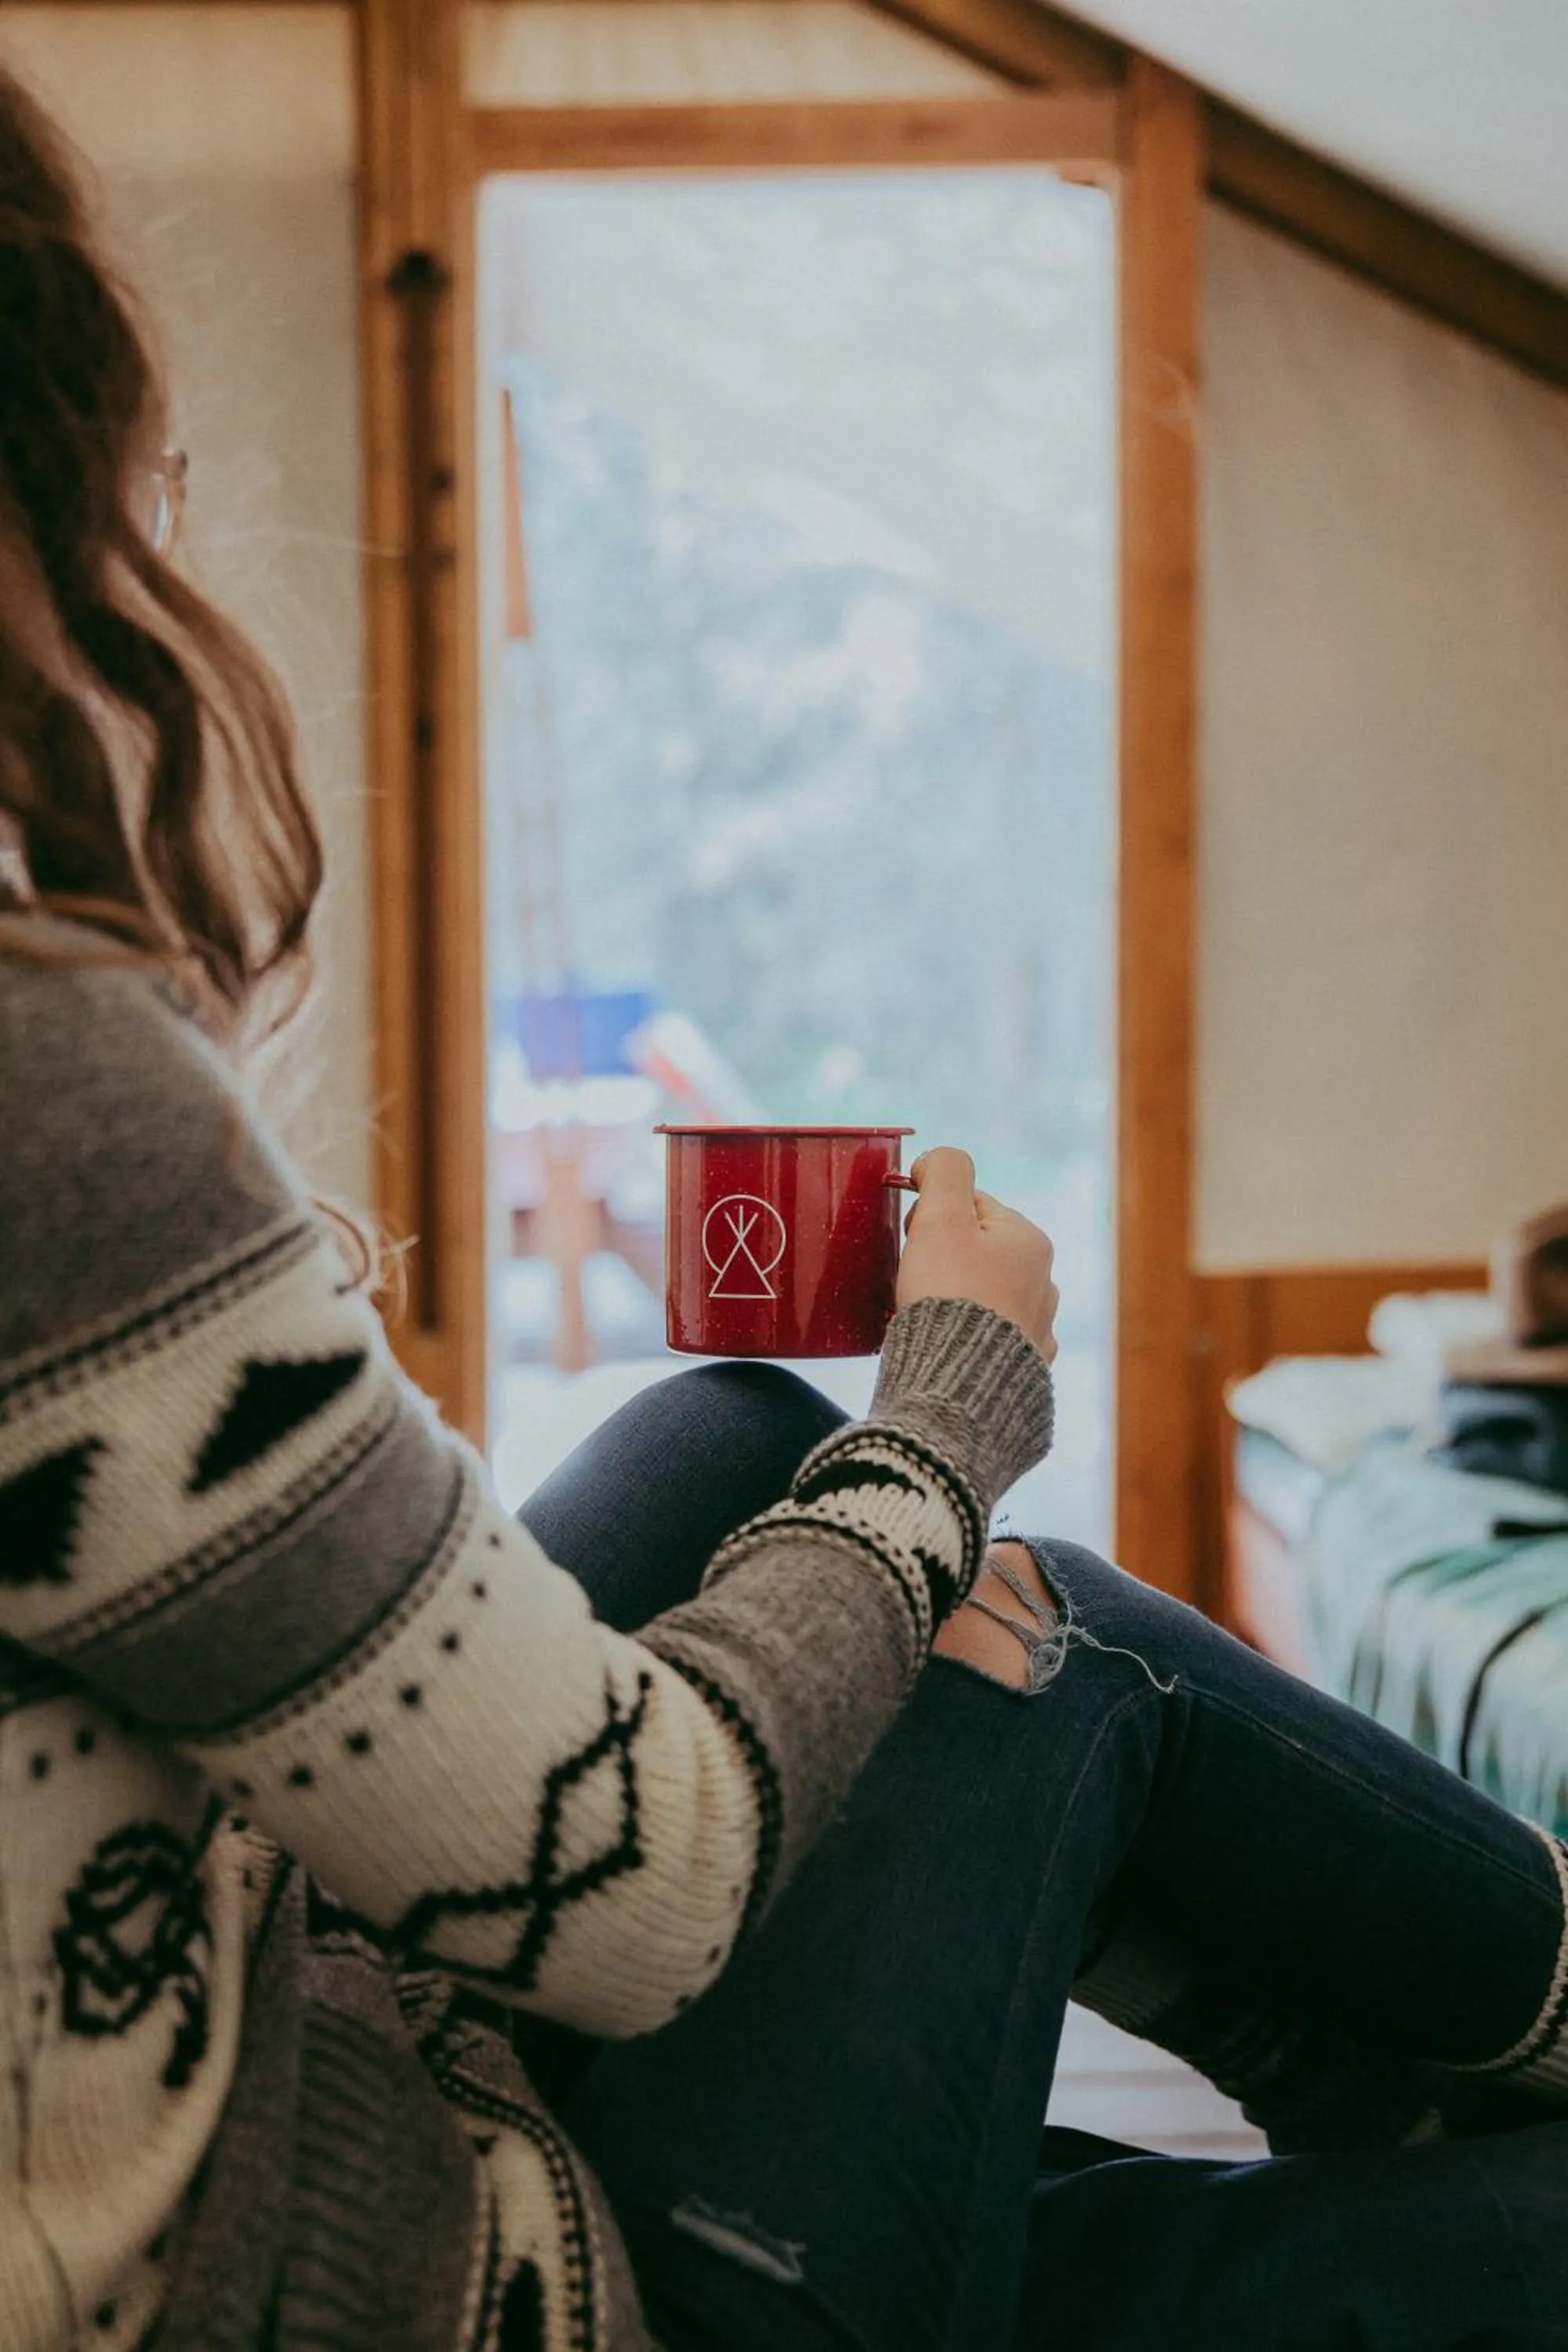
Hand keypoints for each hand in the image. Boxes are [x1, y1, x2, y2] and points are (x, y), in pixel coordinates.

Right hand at [896, 1148, 1058, 1362]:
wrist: (957, 1383)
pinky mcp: (1021, 1370)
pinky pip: (986, 1339)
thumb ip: (944, 1172)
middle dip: (942, 1258)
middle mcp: (1044, 1283)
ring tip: (929, 1315)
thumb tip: (938, 1159)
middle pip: (978, 1251)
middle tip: (918, 1279)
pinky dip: (965, 1337)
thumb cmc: (948, 1293)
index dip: (932, 1216)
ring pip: (983, 1295)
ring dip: (954, 1298)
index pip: (973, 1205)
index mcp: (1030, 1240)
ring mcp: (1037, 1329)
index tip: (913, 1240)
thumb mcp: (941, 1217)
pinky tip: (947, 1346)